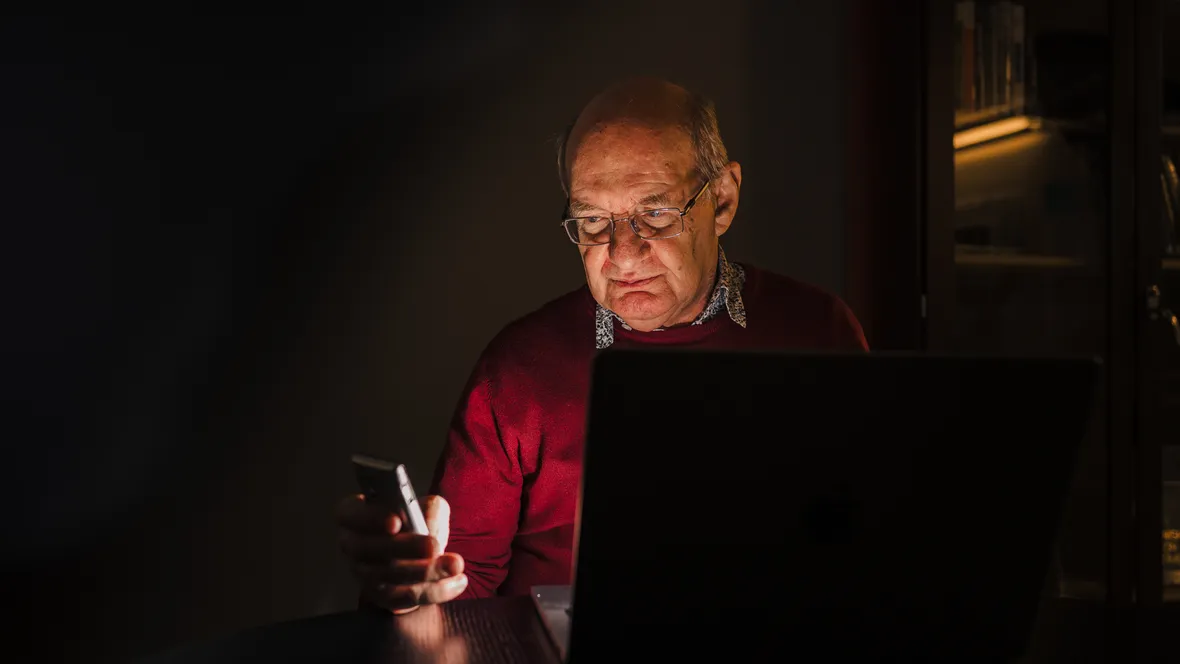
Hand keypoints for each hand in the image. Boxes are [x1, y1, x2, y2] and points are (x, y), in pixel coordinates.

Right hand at [336, 493, 467, 612]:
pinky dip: (431, 593)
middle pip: (368, 550)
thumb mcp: (426, 505)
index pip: (351, 514)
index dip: (370, 519)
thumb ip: (428, 510)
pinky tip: (456, 583)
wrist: (420, 547)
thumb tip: (429, 530)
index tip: (396, 522)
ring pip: (385, 579)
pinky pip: (400, 600)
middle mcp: (351, 545)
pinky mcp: (379, 597)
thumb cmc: (417, 519)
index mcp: (353, 515)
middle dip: (405, 549)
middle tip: (434, 546)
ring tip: (455, 565)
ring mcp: (361, 574)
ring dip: (424, 574)